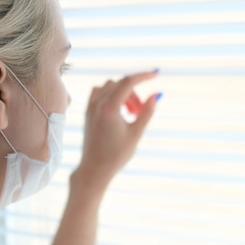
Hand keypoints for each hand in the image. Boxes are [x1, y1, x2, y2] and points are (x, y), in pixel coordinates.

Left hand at [72, 71, 159, 197]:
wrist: (94, 169)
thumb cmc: (116, 155)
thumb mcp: (136, 133)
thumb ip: (146, 112)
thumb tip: (157, 94)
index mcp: (109, 108)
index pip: (128, 82)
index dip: (143, 76)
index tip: (156, 74)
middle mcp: (97, 104)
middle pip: (120, 84)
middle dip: (135, 92)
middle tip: (140, 111)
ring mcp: (90, 107)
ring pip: (110, 86)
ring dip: (123, 93)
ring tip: (131, 112)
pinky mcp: (87, 112)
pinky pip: (99, 92)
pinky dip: (111, 95)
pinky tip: (118, 109)